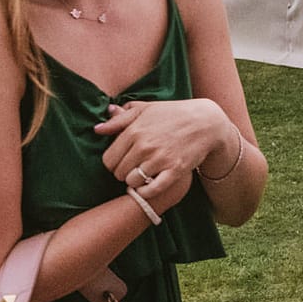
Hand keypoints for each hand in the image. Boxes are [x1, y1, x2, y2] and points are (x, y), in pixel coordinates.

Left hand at [94, 99, 229, 215]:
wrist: (205, 122)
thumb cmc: (172, 114)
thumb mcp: (145, 109)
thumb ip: (119, 120)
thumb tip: (97, 129)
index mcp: (134, 131)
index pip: (108, 159)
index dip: (113, 163)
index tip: (122, 160)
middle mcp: (144, 146)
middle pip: (118, 173)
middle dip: (123, 172)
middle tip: (133, 168)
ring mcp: (160, 159)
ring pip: (133, 182)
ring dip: (135, 182)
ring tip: (142, 175)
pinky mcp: (174, 171)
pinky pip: (151, 190)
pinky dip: (146, 192)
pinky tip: (148, 186)